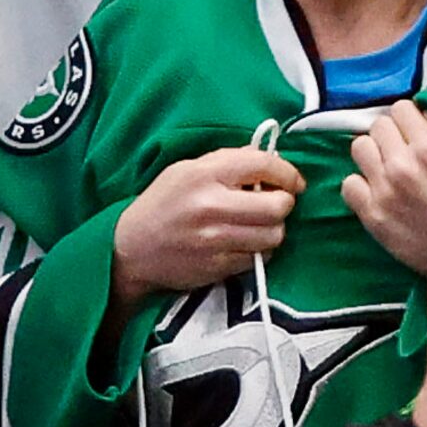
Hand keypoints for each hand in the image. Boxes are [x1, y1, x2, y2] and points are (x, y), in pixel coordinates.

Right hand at [113, 146, 305, 306]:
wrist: (132, 248)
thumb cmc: (162, 203)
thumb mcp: (188, 169)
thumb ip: (228, 162)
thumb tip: (267, 159)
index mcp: (205, 173)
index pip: (262, 164)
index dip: (287, 172)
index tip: (294, 181)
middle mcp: (213, 205)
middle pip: (277, 205)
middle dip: (284, 203)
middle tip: (276, 202)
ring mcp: (216, 240)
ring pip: (273, 236)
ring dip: (274, 229)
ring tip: (259, 224)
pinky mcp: (217, 267)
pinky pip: (257, 259)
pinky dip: (258, 251)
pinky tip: (245, 242)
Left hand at [342, 101, 426, 272]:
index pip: (401, 108)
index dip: (411, 118)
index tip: (420, 132)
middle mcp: (401, 165)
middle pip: (379, 125)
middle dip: (393, 134)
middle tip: (407, 150)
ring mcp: (383, 192)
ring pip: (360, 148)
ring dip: (375, 154)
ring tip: (391, 167)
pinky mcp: (372, 217)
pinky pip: (349, 185)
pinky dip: (362, 185)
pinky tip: (379, 191)